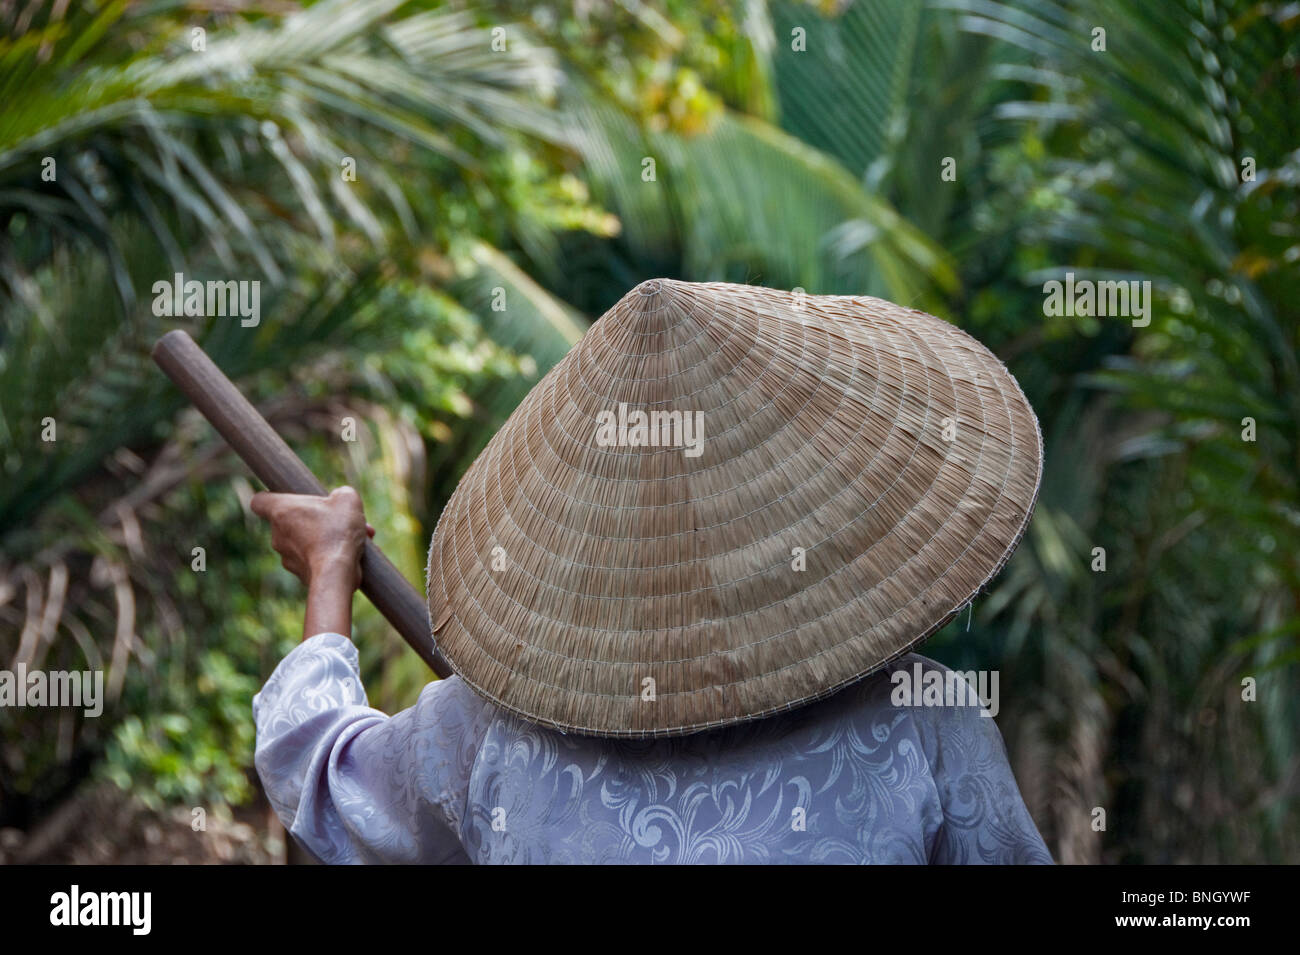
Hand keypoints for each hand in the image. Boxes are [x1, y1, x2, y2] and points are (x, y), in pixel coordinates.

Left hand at [250, 486, 374, 588]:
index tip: (287, 499)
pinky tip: (343, 555)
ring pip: (299, 542)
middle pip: (285, 522)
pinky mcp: (298, 573)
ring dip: (317, 539)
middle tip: (329, 519)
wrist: (336, 573)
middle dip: (307, 519)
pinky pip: (309, 560)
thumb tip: (340, 497)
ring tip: (342, 538)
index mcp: (281, 510)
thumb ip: (341, 493)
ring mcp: (286, 556)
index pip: (259, 501)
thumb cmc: (336, 532)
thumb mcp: (347, 499)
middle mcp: (277, 534)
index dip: (271, 498)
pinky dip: (323, 557)